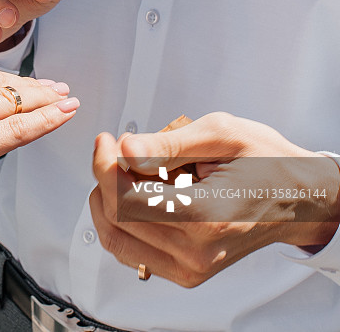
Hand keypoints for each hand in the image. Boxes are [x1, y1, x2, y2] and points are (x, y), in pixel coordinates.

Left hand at [89, 112, 339, 287]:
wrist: (301, 198)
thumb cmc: (268, 164)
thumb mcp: (222, 134)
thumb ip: (169, 143)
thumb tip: (126, 150)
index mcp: (207, 218)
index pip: (127, 199)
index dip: (105, 165)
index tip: (107, 140)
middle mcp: (196, 252)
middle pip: (117, 218)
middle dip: (106, 177)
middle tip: (118, 149)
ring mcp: (190, 268)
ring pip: (116, 237)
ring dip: (110, 200)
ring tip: (131, 172)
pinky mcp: (185, 272)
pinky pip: (131, 250)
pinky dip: (123, 220)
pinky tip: (140, 195)